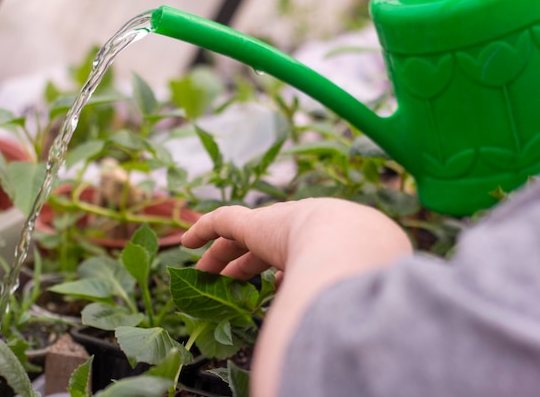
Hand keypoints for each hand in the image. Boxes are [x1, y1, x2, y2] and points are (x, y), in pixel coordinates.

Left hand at [182, 197, 410, 280]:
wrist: (353, 244)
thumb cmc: (362, 275)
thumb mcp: (354, 290)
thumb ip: (338, 302)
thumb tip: (335, 329)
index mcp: (324, 245)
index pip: (294, 258)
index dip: (281, 272)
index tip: (275, 287)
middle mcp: (298, 231)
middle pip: (262, 248)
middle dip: (245, 265)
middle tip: (230, 283)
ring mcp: (276, 225)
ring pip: (239, 236)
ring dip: (221, 253)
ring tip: (203, 270)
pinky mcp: (253, 223)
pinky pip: (221, 220)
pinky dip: (203, 227)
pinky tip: (186, 240)